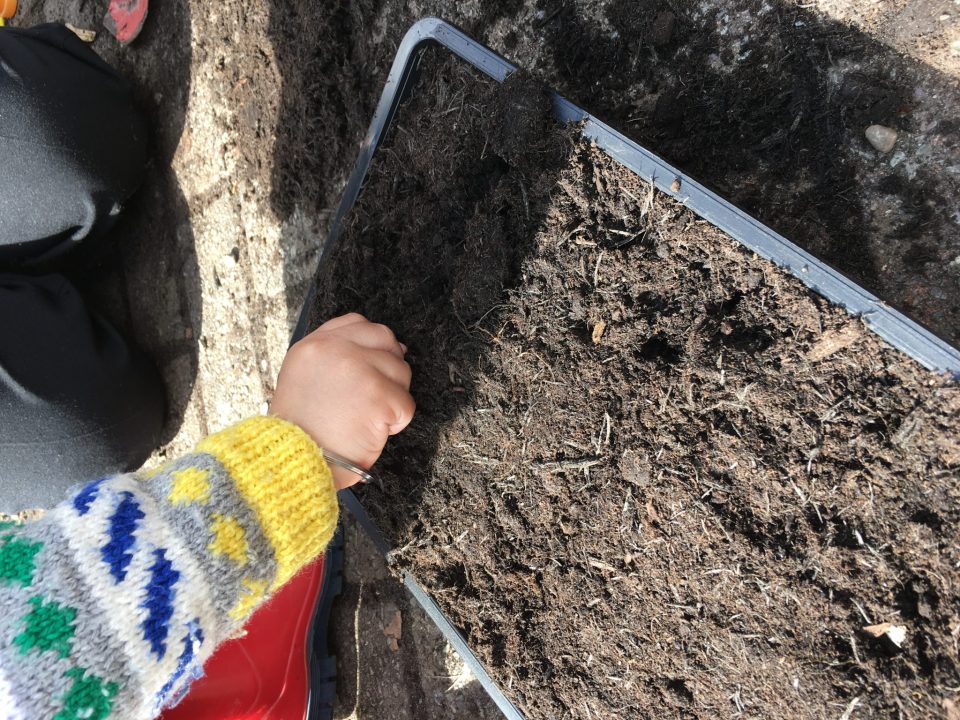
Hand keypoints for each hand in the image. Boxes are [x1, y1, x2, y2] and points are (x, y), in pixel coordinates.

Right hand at [270, 313, 414, 489]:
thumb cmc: (302, 431)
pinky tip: (372, 431)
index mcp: (313, 345)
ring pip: (401, 372)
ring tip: (366, 418)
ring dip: (392, 398)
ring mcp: (358, 369)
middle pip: (386, 341)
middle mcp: (335, 349)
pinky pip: (406, 404)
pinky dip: (396, 423)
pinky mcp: (378, 395)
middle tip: (372, 398)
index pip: (359, 324)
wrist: (293, 464)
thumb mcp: (304, 379)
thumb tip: (389, 348)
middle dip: (387, 369)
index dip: (372, 346)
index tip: (370, 367)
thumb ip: (336, 357)